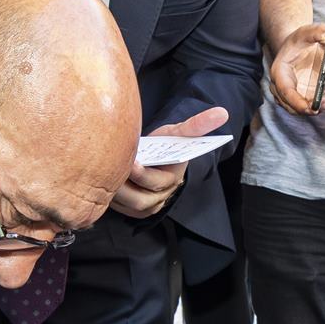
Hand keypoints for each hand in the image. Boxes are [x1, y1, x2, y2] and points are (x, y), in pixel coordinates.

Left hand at [110, 106, 227, 218]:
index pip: (157, 182)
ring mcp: (148, 206)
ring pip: (128, 205)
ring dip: (114, 192)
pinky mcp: (133, 211)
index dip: (142, 174)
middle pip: (140, 199)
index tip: (131, 161)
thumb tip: (222, 112)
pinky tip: (102, 182)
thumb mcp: (180, 133)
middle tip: (109, 168)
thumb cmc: (167, 144)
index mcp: (173, 178)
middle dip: (124, 185)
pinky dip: (110, 198)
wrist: (156, 158)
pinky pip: (119, 209)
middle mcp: (162, 196)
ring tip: (103, 174)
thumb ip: (197, 125)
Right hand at [270, 22, 324, 114]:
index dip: (297, 102)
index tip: (312, 107)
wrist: (297, 46)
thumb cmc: (297, 41)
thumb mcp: (306, 31)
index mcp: (280, 72)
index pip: (285, 91)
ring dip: (324, 103)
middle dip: (315, 106)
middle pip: (296, 105)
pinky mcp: (304, 96)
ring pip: (308, 107)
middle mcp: (284, 87)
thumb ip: (318, 31)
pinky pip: (316, 103)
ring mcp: (294, 93)